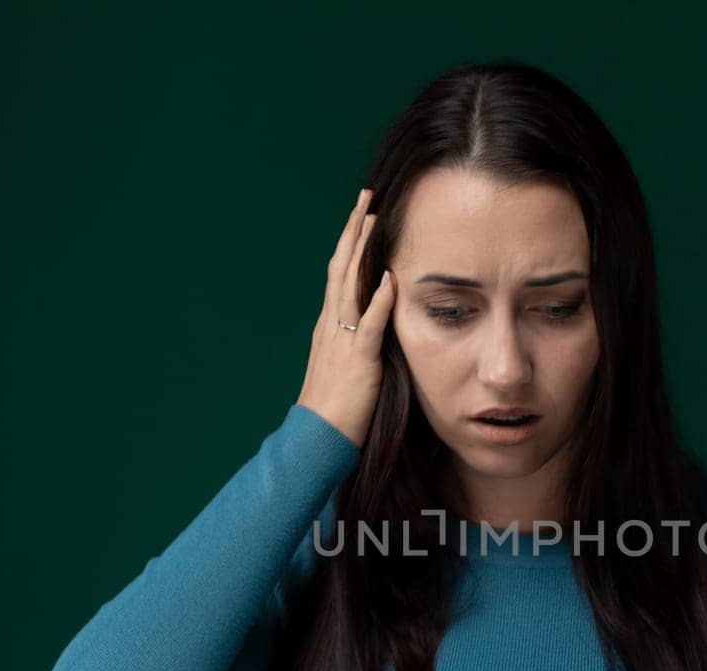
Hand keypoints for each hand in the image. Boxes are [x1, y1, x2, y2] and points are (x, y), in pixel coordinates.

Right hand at [296, 187, 393, 448]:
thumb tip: (374, 323)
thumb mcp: (345, 364)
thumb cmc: (336, 407)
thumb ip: (357, 340)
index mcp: (329, 325)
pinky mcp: (358, 359)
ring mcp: (342, 339)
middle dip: (354, 232)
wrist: (317, 437)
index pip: (339, 274)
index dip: (350, 243)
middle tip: (365, 198)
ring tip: (374, 221)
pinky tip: (389, 277)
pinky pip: (369, 324)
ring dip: (363, 252)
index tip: (361, 214)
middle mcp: (332, 324)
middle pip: (341, 268)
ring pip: (351, 285)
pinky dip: (379, 299)